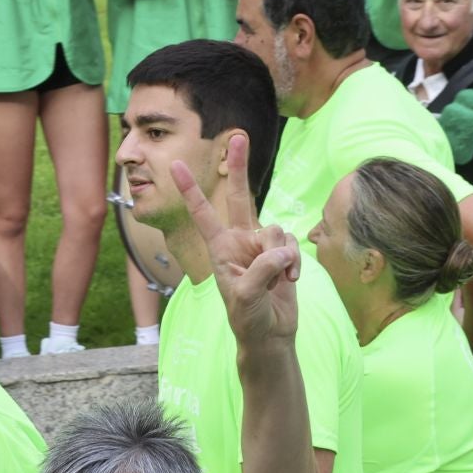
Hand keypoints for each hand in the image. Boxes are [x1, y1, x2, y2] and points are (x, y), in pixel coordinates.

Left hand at [172, 134, 299, 346]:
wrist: (269, 335)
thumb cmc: (248, 318)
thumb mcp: (246, 295)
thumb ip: (262, 268)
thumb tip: (282, 250)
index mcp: (220, 248)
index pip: (203, 213)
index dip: (191, 190)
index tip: (177, 166)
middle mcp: (240, 240)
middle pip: (242, 196)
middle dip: (241, 166)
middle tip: (237, 136)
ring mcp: (262, 246)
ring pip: (277, 230)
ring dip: (281, 257)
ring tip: (276, 281)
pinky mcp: (283, 254)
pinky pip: (293, 245)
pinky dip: (295, 263)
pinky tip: (290, 280)